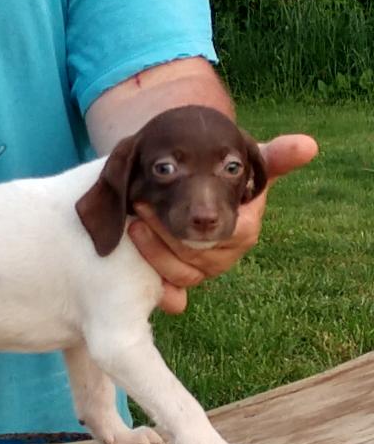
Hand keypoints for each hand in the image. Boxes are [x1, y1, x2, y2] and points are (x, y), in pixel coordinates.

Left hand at [128, 134, 317, 313]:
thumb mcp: (245, 162)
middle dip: (167, 234)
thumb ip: (274, 156)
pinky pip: (175, 298)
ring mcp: (202, 271)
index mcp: (243, 230)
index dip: (200, 221)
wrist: (191, 185)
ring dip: (155, 256)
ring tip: (134, 228)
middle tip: (140, 207)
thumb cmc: (221, 173)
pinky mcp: (181, 282)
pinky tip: (152, 286)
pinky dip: (166, 296)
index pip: (228, 234)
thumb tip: (308, 145)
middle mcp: (224, 255)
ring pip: (181, 275)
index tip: (165, 196)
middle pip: (198, 257)